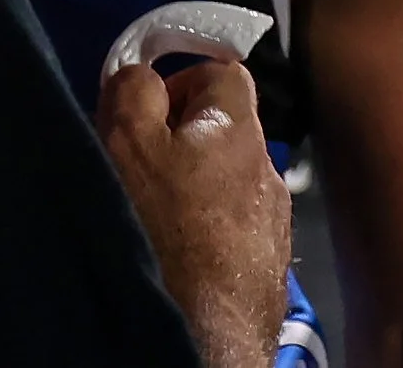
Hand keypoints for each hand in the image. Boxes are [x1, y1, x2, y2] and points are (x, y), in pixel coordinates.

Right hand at [96, 61, 288, 367]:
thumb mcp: (127, 144)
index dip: (182, 82)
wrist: (206, 333)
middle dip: (185, 141)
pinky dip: (210, 233)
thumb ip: (134, 91)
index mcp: (239, 128)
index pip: (224, 70)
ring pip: (231, 183)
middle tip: (144, 170)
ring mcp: (275, 223)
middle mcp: (270, 169)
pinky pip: (236, 229)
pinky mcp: (269, 267)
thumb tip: (143, 73)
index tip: (149, 117)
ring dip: (198, 190)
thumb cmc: (163, 230)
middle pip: (226, 130)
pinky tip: (184, 257)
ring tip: (161, 219)